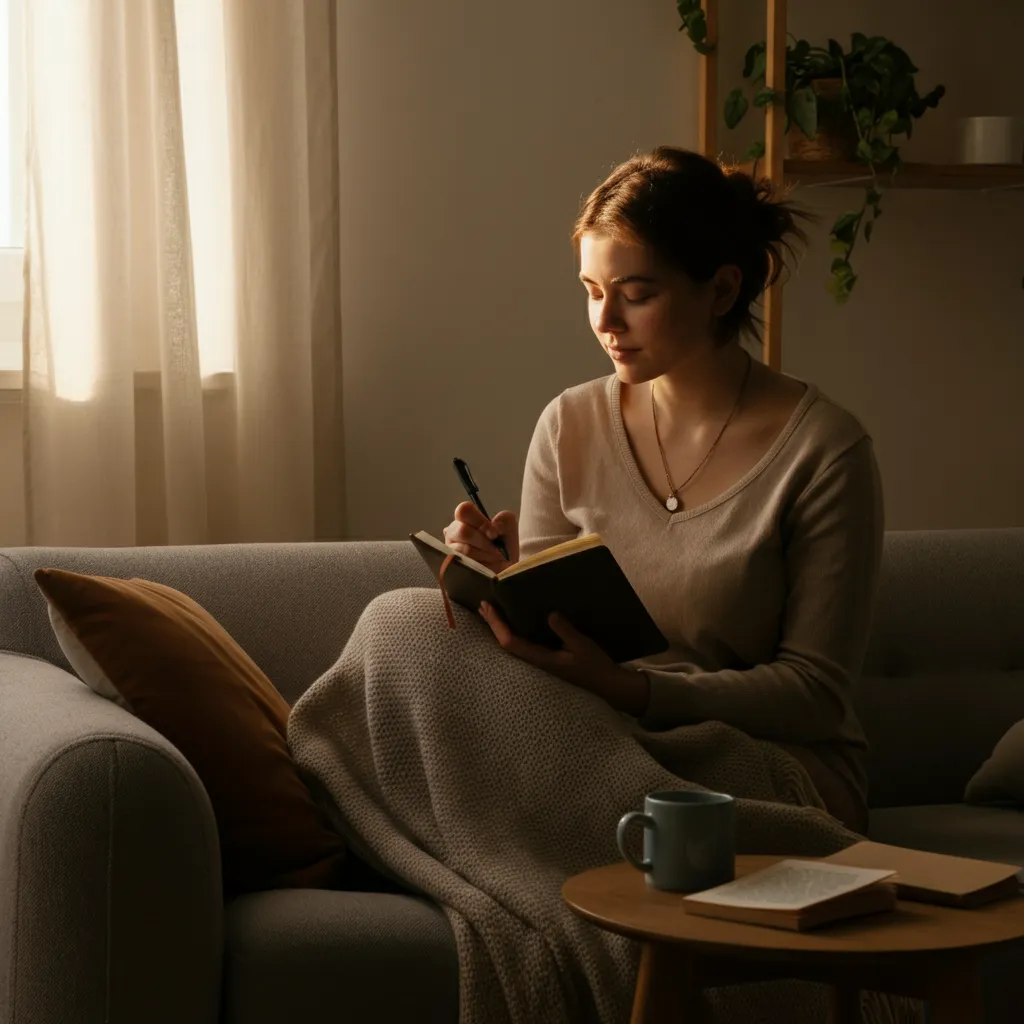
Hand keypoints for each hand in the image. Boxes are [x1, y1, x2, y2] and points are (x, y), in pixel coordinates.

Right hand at [443, 503, 519, 573]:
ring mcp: (451, 549)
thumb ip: (505, 519)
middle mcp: (454, 533)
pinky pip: (465, 563)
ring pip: (465, 549)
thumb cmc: (504, 547)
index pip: (463, 510)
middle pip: (462, 530)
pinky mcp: (452, 566)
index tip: (494, 534)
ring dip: (484, 554)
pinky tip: (486, 565)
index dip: (480, 521)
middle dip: (483, 541)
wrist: (505, 570)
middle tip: (496, 549)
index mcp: (466, 519)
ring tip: (493, 558)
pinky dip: (480, 565)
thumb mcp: (510, 528)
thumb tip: (494, 526)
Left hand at [478, 602, 649, 715]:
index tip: (489, 607)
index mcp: (541, 659)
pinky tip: (514, 624)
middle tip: (482, 605)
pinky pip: (523, 645)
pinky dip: (513, 632)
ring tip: (492, 612)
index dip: (497, 625)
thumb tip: (550, 614)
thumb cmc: (595, 667)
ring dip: (500, 628)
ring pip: (512, 645)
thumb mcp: (583, 646)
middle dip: (493, 624)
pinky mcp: (546, 660)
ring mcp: (540, 663)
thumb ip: (566, 631)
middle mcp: (536, 662)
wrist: (607, 686)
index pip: (510, 642)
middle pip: (506, 643)